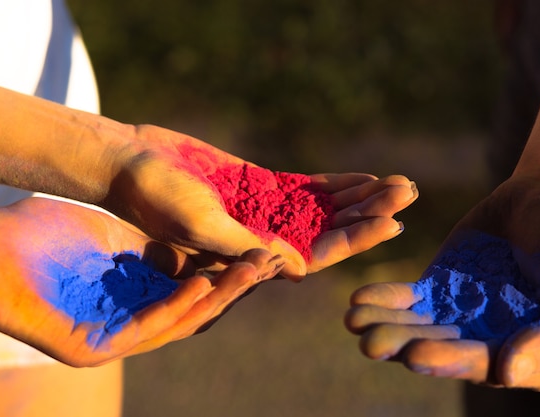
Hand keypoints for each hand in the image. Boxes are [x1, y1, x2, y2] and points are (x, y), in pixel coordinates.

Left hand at [0, 197, 282, 366]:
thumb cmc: (42, 235)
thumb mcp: (114, 236)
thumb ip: (154, 247)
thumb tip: (200, 239)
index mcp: (137, 296)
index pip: (195, 290)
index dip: (230, 273)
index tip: (260, 250)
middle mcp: (130, 319)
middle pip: (195, 309)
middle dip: (234, 287)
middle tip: (268, 265)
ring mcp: (111, 335)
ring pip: (178, 323)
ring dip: (216, 298)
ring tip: (249, 273)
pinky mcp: (90, 347)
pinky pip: (144, 329)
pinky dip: (176, 308)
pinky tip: (201, 286)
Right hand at [107, 125, 416, 279]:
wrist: (130, 165)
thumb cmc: (155, 199)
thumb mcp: (201, 225)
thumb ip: (247, 246)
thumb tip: (301, 270)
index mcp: (254, 254)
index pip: (316, 252)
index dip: (356, 239)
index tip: (392, 223)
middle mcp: (266, 236)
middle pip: (330, 229)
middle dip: (370, 213)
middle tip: (409, 193)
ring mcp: (265, 210)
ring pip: (324, 209)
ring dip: (360, 197)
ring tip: (399, 183)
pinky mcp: (259, 184)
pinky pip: (306, 188)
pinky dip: (335, 183)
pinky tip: (363, 178)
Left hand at [345, 175, 539, 392]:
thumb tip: (510, 373)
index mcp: (532, 358)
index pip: (487, 365)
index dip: (452, 361)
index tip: (417, 356)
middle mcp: (490, 345)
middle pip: (442, 350)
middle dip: (406, 346)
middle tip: (371, 344)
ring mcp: (460, 318)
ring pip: (417, 328)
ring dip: (385, 327)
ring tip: (354, 320)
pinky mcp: (437, 290)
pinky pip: (406, 300)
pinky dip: (384, 300)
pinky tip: (359, 298)